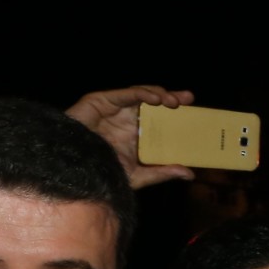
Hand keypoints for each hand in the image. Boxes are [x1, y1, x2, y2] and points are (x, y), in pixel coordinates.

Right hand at [65, 86, 196, 187]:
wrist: (72, 170)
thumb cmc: (101, 173)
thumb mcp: (137, 175)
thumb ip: (162, 172)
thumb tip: (190, 174)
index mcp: (134, 134)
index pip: (159, 120)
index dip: (176, 115)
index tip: (195, 113)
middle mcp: (125, 120)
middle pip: (153, 105)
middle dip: (172, 98)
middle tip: (188, 98)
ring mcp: (114, 109)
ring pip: (141, 95)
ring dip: (159, 95)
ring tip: (174, 101)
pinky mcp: (101, 100)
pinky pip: (126, 94)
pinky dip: (142, 93)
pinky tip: (156, 99)